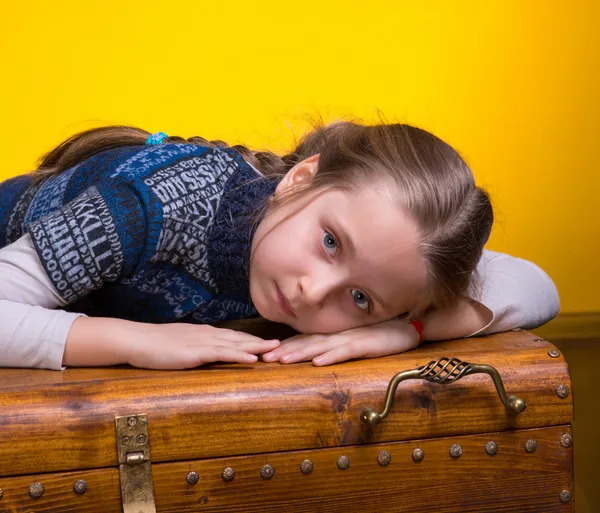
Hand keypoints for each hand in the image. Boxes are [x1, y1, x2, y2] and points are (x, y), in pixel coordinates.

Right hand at [125, 322, 280, 369]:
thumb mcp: (178, 343)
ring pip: (236, 343)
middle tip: (281, 343)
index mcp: (203, 333)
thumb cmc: (153, 344)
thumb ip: (192, 346)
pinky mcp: (196, 352)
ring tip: (275, 348)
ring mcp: (203, 342)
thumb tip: (202, 352)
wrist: (136, 339)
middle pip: (240, 337)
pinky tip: (252, 358)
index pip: (233, 335)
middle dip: (261, 341)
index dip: (251, 339)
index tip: (267, 342)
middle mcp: (207, 334)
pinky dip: (239, 355)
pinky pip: (222, 354)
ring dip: (257, 346)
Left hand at [261, 318, 419, 365]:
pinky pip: (346, 351)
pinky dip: (331, 356)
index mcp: (334, 335)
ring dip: (301, 353)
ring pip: (322, 346)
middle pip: (307, 343)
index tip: (265, 355)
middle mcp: (338, 335)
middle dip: (285, 351)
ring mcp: (351, 338)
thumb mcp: (356, 341)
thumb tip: (317, 356)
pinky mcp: (366, 344)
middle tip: (264, 359)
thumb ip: (338, 346)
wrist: (409, 326)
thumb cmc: (381, 334)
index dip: (285, 347)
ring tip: (283, 360)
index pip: (305, 341)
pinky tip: (317, 363)